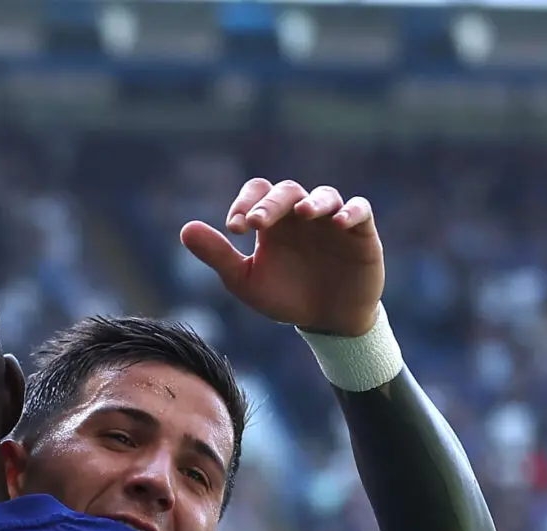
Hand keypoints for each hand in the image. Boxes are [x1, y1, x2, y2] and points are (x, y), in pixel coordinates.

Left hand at [179, 178, 384, 337]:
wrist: (328, 322)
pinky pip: (359, 209)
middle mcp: (301, 214)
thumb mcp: (247, 282)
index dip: (245, 203)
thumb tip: (185, 229)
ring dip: (312, 202)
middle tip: (256, 223)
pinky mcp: (361, 232)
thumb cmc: (286, 297)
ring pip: (324, 195)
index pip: (257, 194)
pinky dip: (350, 211)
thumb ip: (218, 256)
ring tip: (302, 214)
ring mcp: (332, 220)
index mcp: (273, 221)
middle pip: (287, 191)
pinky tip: (338, 223)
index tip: (234, 228)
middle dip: (271, 204)